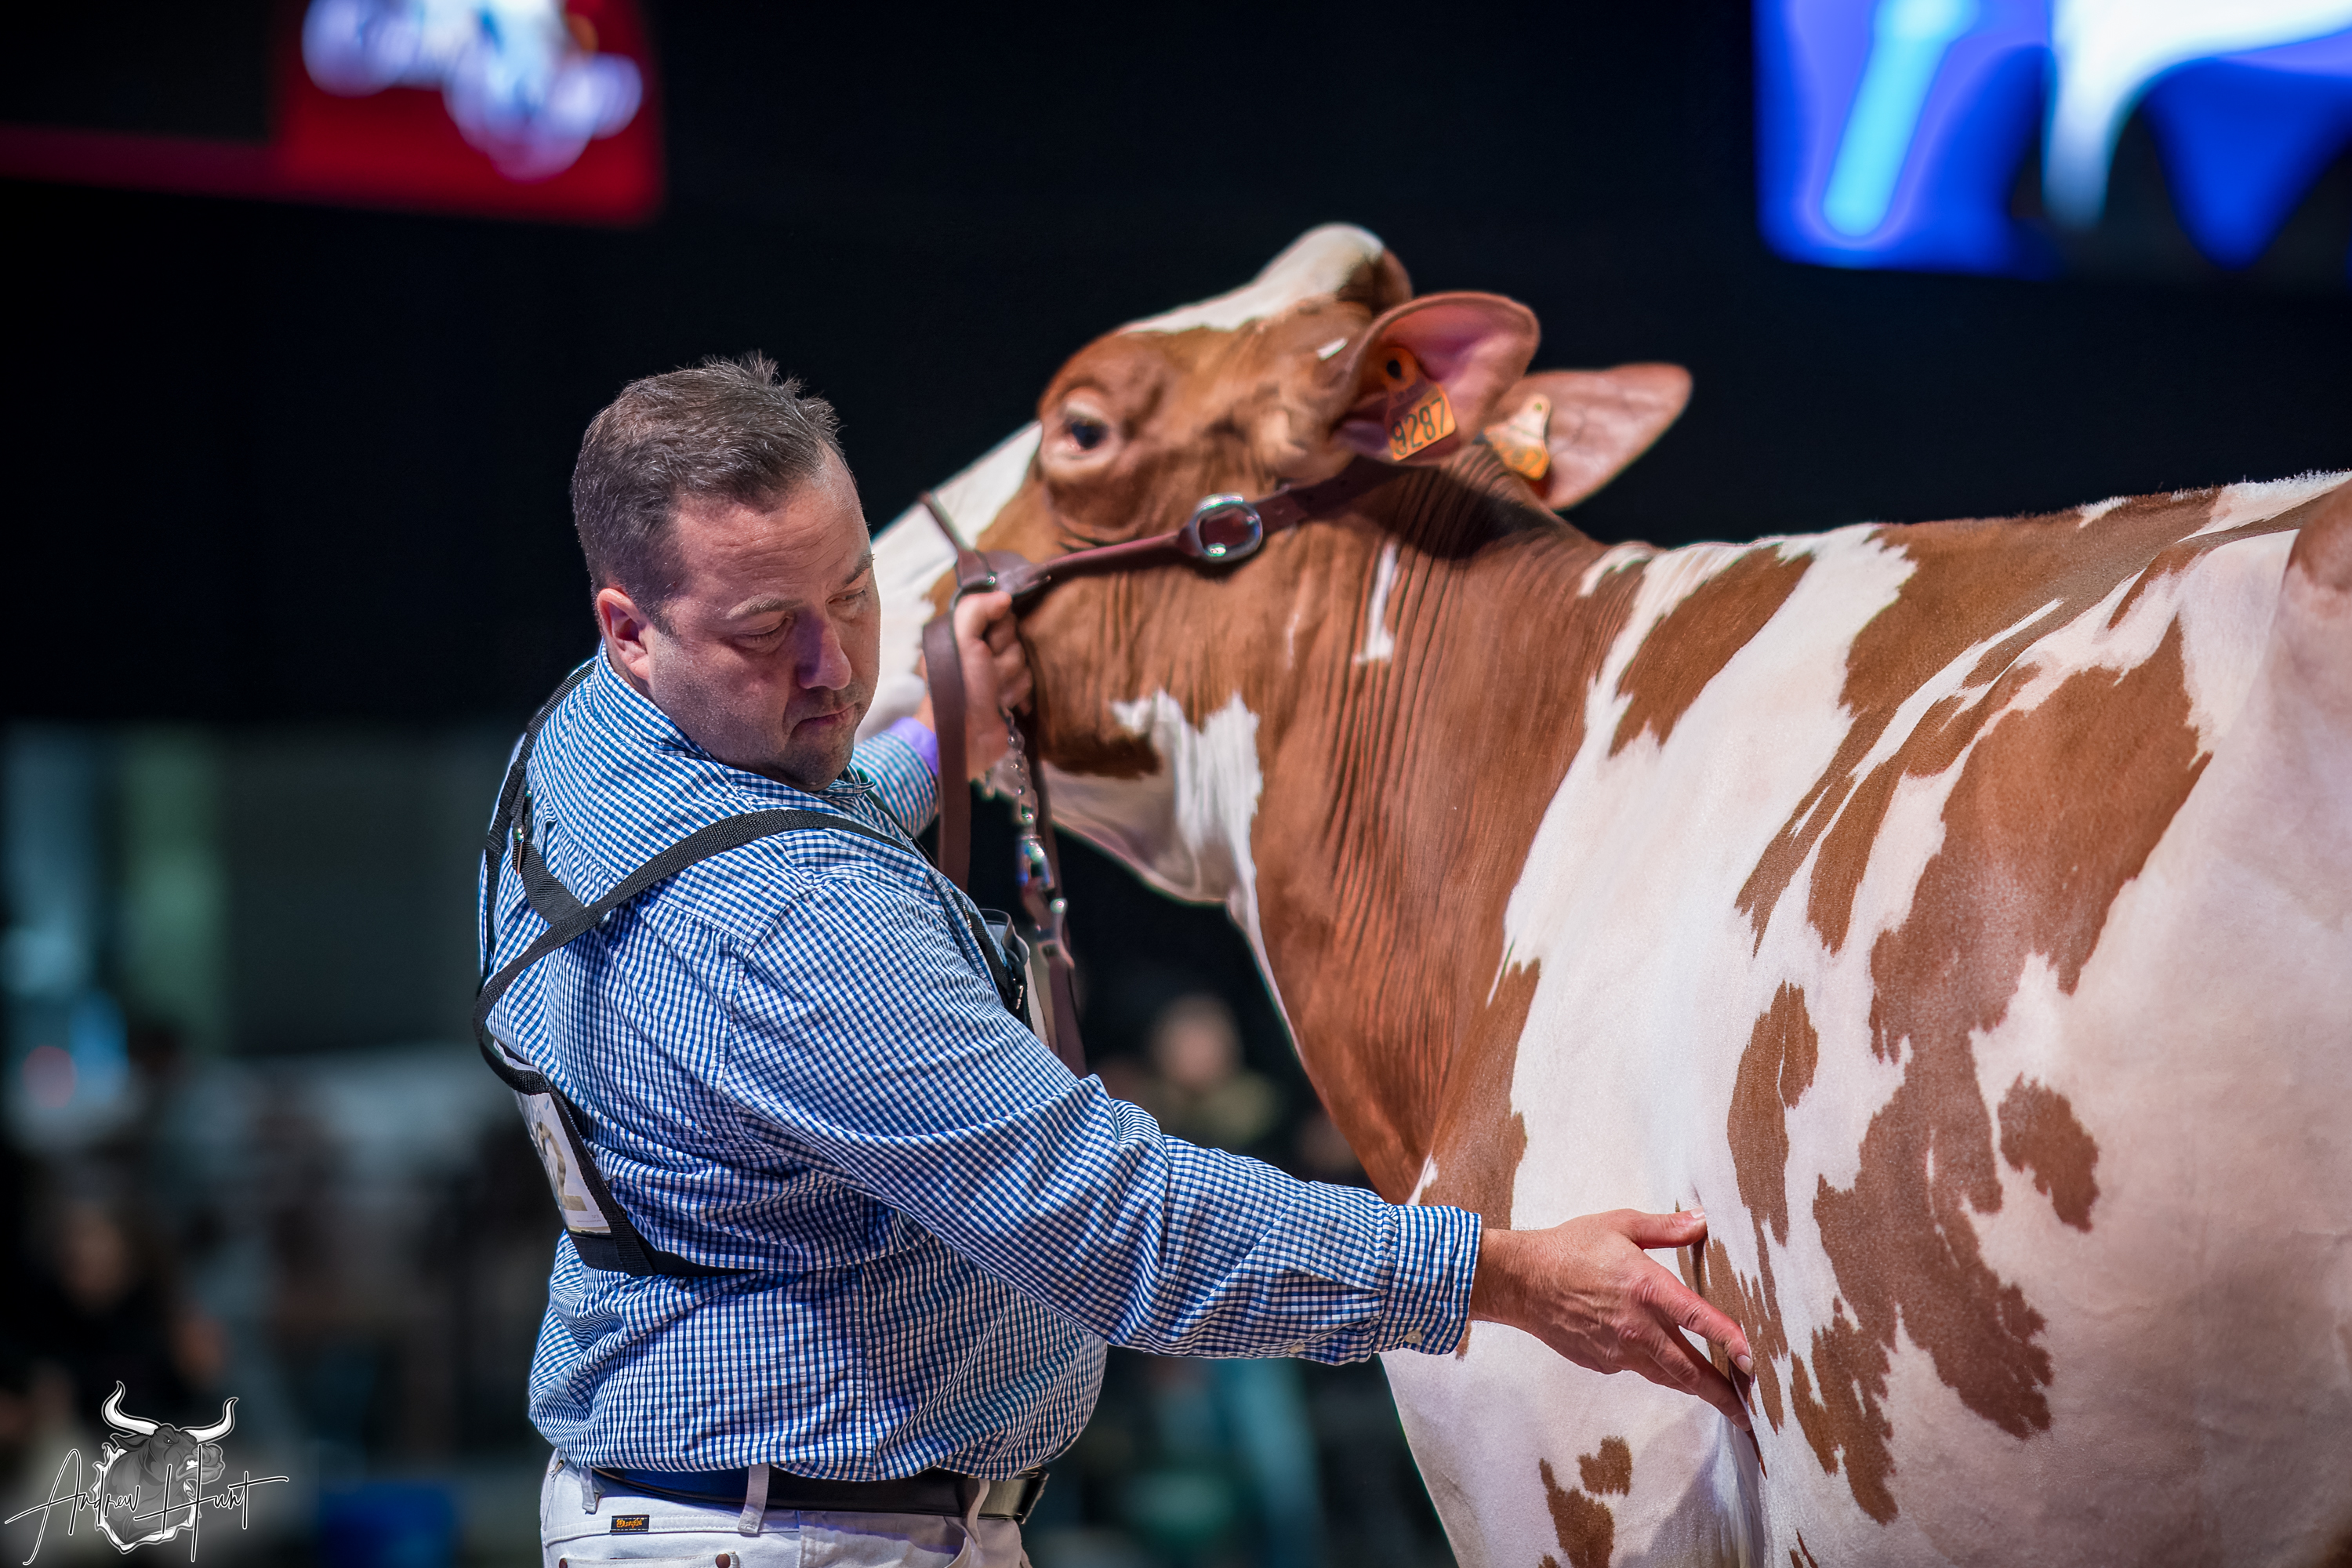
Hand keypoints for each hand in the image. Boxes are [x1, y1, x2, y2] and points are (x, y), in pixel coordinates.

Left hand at [915, 590, 1033, 778]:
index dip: (1000, 629)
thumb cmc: (957, 686)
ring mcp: (997, 675)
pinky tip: (1004, 705)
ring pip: (1024, 662)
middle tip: (988, 673)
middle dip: (1005, 657)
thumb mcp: (959, 640)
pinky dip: (1018, 696)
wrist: (963, 737)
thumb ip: (976, 610)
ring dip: (1010, 680)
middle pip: (1016, 639)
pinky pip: (1030, 685)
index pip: (1002, 615)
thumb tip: (1005, 597)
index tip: (987, 643)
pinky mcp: (1010, 696)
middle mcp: (981, 651)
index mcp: (965, 634)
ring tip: (993, 694)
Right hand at [1468, 1210, 1753, 1430]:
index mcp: (1648, 1289)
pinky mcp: (1602, 1362)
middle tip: (1748, 1413)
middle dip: (1723, 1394)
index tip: (1752, 1362)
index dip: (1732, 1343)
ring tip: (1718, 1396)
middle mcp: (1638, 1327)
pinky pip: (1636, 1367)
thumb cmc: (1570, 1247)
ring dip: (1693, 1386)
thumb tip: (1702, 1220)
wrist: (1522, 1281)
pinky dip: (1652, 1365)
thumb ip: (1666, 1228)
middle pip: (1690, 1371)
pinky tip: (1654, 1356)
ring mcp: (1619, 1351)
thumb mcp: (1621, 1225)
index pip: (1702, 1321)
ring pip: (1666, 1376)